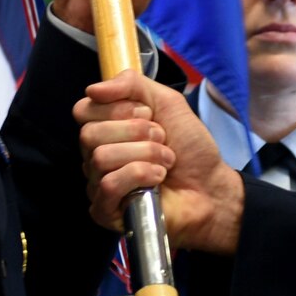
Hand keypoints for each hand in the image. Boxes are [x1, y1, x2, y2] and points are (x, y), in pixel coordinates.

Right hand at [76, 71, 242, 251]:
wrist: (212, 185)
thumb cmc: (190, 148)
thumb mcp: (167, 102)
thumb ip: (131, 84)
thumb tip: (92, 90)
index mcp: (105, 129)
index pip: (83, 110)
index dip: (118, 108)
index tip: (148, 114)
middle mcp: (95, 156)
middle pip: (89, 134)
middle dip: (136, 132)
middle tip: (162, 139)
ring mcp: (98, 184)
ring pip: (101, 158)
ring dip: (145, 154)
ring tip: (166, 161)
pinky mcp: (105, 211)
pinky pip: (108, 185)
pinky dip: (140, 175)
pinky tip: (158, 179)